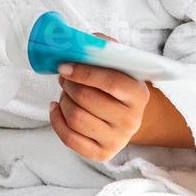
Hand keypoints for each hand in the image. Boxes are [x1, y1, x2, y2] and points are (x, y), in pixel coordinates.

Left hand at [48, 32, 150, 161]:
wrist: (127, 117)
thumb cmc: (119, 86)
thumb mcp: (120, 66)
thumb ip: (106, 50)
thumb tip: (86, 41)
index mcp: (139, 95)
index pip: (110, 81)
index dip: (84, 72)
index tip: (64, 65)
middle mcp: (131, 121)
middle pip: (88, 100)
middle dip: (69, 85)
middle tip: (64, 76)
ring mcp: (117, 140)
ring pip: (76, 118)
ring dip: (63, 100)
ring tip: (65, 92)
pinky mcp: (101, 154)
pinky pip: (69, 138)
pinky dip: (56, 120)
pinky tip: (56, 107)